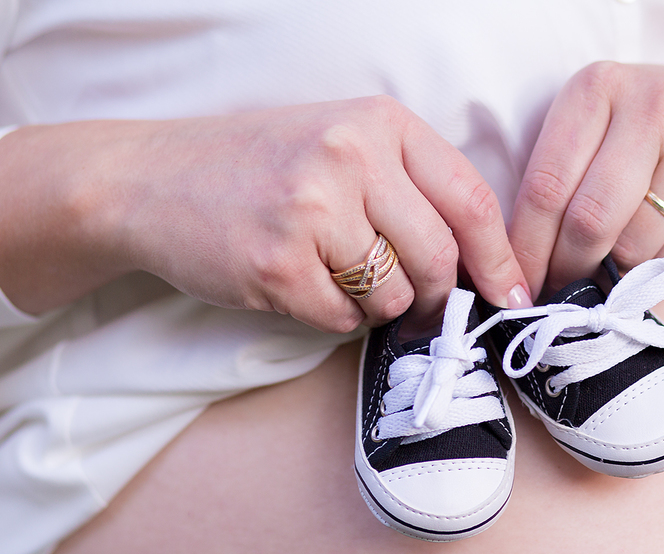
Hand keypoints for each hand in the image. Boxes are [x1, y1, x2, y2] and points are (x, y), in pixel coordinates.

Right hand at [0, 96, 530, 331]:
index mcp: (378, 123)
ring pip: (393, 296)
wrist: (151, 180)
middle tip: (413, 301)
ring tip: (334, 276)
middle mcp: (349, 158)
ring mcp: (311, 211)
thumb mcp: (339, 143)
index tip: (512, 293)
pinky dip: (332, 318)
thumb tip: (477, 263)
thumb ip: (406, 186)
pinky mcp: (278, 264)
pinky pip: (342, 320)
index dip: (499, 256)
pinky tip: (299, 285)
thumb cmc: (256, 166)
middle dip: (434, 294)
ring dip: (376, 306)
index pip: (470, 198)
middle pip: (439, 257)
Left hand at [507, 63, 663, 299]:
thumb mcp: (606, 132)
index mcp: (600, 86)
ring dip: (615, 276)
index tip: (517, 285)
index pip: (544, 185)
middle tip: (562, 292)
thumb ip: (565, 181)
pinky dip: (658, 278)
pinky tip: (660, 262)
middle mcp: (654, 105)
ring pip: (631, 248)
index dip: (525, 250)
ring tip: (615, 271)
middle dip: (567, 271)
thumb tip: (523, 270)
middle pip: (586, 221)